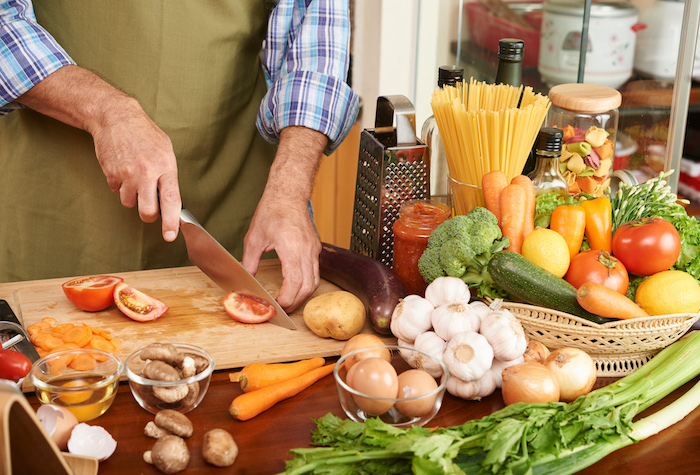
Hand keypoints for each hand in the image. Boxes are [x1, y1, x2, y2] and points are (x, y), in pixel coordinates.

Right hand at [91, 100, 180, 241]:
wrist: (116, 117)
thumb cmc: (144, 134)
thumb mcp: (165, 151)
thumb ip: (168, 175)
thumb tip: (171, 201)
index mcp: (165, 167)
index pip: (171, 201)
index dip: (171, 221)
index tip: (170, 235)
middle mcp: (147, 173)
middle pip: (147, 211)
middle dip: (149, 215)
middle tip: (150, 209)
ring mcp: (127, 174)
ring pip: (130, 204)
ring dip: (133, 197)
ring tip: (135, 178)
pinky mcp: (111, 174)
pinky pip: (117, 191)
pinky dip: (120, 186)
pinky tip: (123, 170)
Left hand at [242, 196, 320, 311]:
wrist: (288, 195)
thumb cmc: (272, 211)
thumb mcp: (254, 238)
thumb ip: (249, 262)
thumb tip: (246, 280)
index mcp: (292, 247)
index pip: (295, 282)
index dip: (287, 299)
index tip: (277, 306)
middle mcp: (307, 250)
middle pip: (308, 286)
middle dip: (295, 303)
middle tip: (282, 311)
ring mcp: (314, 249)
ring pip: (315, 281)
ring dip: (303, 296)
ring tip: (289, 303)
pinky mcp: (316, 248)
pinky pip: (316, 272)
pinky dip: (307, 284)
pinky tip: (295, 287)